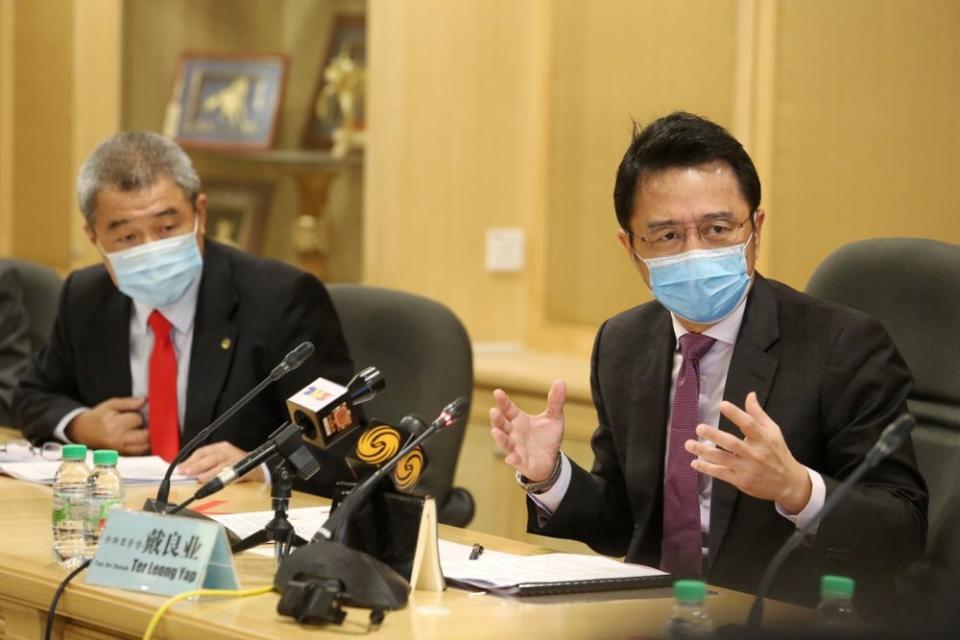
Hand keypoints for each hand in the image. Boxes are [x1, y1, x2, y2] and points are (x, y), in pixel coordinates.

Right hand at [66, 397, 148, 454]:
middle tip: (140, 422)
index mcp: (113, 425)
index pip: (138, 419)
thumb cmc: (98, 417)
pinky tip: (139, 437)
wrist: (84, 431)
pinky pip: (141, 451)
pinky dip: (144, 444)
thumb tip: (144, 401)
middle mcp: (117, 439)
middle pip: (145, 435)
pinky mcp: (123, 454)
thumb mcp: (111, 404)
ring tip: (140, 429)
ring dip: (147, 436)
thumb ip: (129, 402)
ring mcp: (120, 449)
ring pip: (145, 445)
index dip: (140, 414)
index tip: (135, 412)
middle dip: (147, 427)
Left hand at [178, 441, 264, 483]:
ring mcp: (236, 459)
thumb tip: (185, 472)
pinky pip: (232, 474)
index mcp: (220, 447)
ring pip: (221, 465)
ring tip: (199, 480)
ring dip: (209, 473)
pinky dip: (223, 479)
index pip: (202, 451)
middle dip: (197, 465)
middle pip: (210, 457)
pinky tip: (215, 484)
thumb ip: (205, 465)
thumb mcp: (220, 460)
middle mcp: (228, 451)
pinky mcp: (244, 469)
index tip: (180, 468)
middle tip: (185, 472)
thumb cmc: (234, 465)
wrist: (257, 468)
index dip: (190, 460)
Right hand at [489, 379, 565, 481]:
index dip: (503, 401)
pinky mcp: (522, 462)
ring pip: (505, 442)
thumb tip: (561, 381)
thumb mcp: (554, 417)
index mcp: (518, 420)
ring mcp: (516, 447)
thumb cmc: (547, 438)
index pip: (508, 409)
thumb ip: (556, 401)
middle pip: (502, 425)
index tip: (497, 392)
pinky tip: (511, 458)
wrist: (550, 460)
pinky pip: (516, 460)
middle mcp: (514, 433)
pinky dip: (512, 459)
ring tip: (495, 432)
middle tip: (493, 411)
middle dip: (497, 419)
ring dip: (500, 438)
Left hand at [686, 391, 811, 513]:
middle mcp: (755, 454)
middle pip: (733, 444)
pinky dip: (707, 469)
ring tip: (688, 444)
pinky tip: (695, 463)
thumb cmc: (778, 453)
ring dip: (704, 452)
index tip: (723, 405)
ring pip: (723, 459)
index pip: (749, 425)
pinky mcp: (741, 481)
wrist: (788, 483)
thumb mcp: (773, 431)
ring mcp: (747, 468)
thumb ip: (758, 414)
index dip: (736, 414)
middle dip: (715, 435)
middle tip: (699, 428)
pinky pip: (721, 473)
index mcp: (764, 439)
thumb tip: (750, 395)